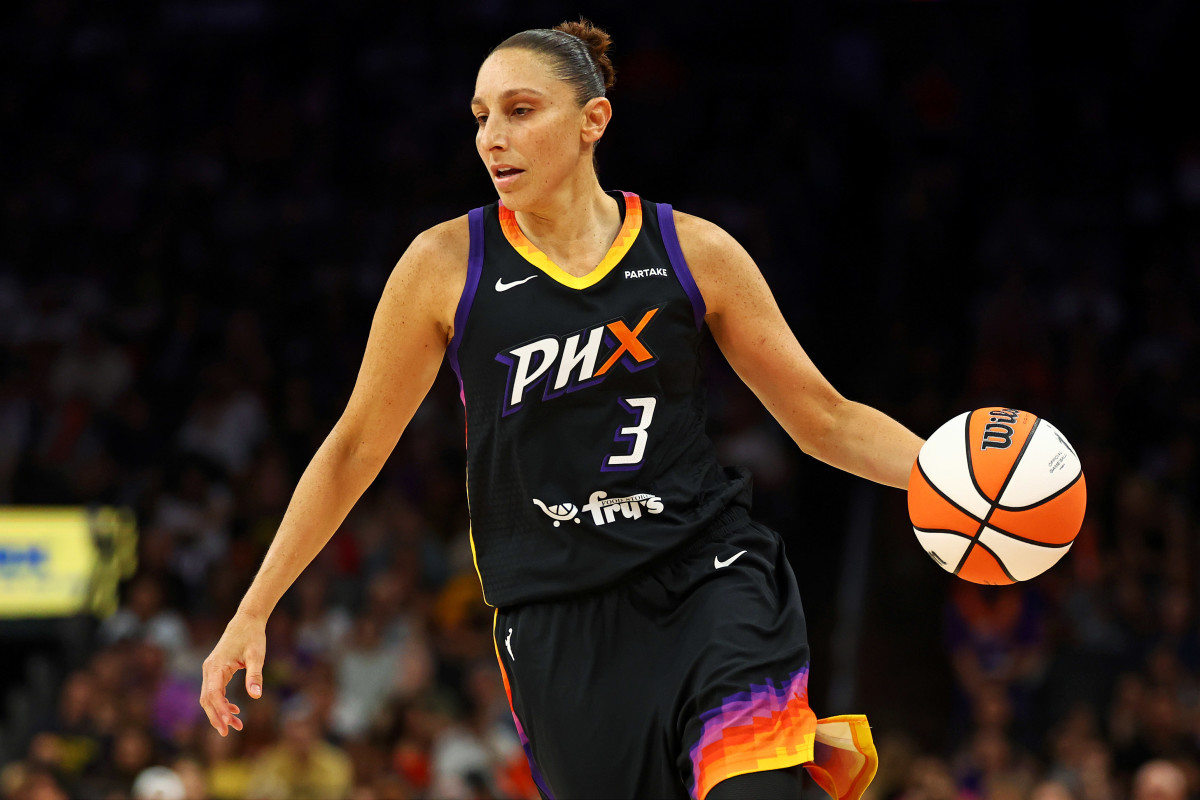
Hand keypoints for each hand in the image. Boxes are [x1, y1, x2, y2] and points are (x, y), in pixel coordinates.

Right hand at [200, 611, 266, 735]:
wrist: (246, 621)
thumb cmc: (252, 637)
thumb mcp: (257, 655)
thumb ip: (255, 675)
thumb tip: (256, 696)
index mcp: (216, 667)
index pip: (213, 695)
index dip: (220, 711)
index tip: (229, 724)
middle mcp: (209, 669)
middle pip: (207, 700)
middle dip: (217, 717)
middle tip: (229, 732)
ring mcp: (210, 670)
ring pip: (210, 697)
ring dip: (220, 712)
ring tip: (236, 725)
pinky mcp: (215, 670)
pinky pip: (214, 691)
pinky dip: (222, 702)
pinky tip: (235, 709)